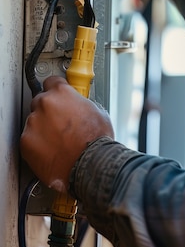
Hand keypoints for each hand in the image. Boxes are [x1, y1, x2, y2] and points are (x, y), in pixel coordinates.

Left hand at [20, 76, 113, 192]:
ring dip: (43, 127)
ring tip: (58, 140)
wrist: (91, 164)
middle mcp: (45, 104)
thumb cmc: (96, 140)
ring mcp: (33, 123)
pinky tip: (51, 149)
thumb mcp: (97, 111)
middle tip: (60, 122)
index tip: (57, 96)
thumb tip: (79, 106)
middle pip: (40, 100)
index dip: (56, 90)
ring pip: (34, 121)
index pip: (51, 82)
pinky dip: (37, 143)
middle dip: (48, 110)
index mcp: (61, 93)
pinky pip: (29, 139)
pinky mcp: (26, 142)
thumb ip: (81, 104)